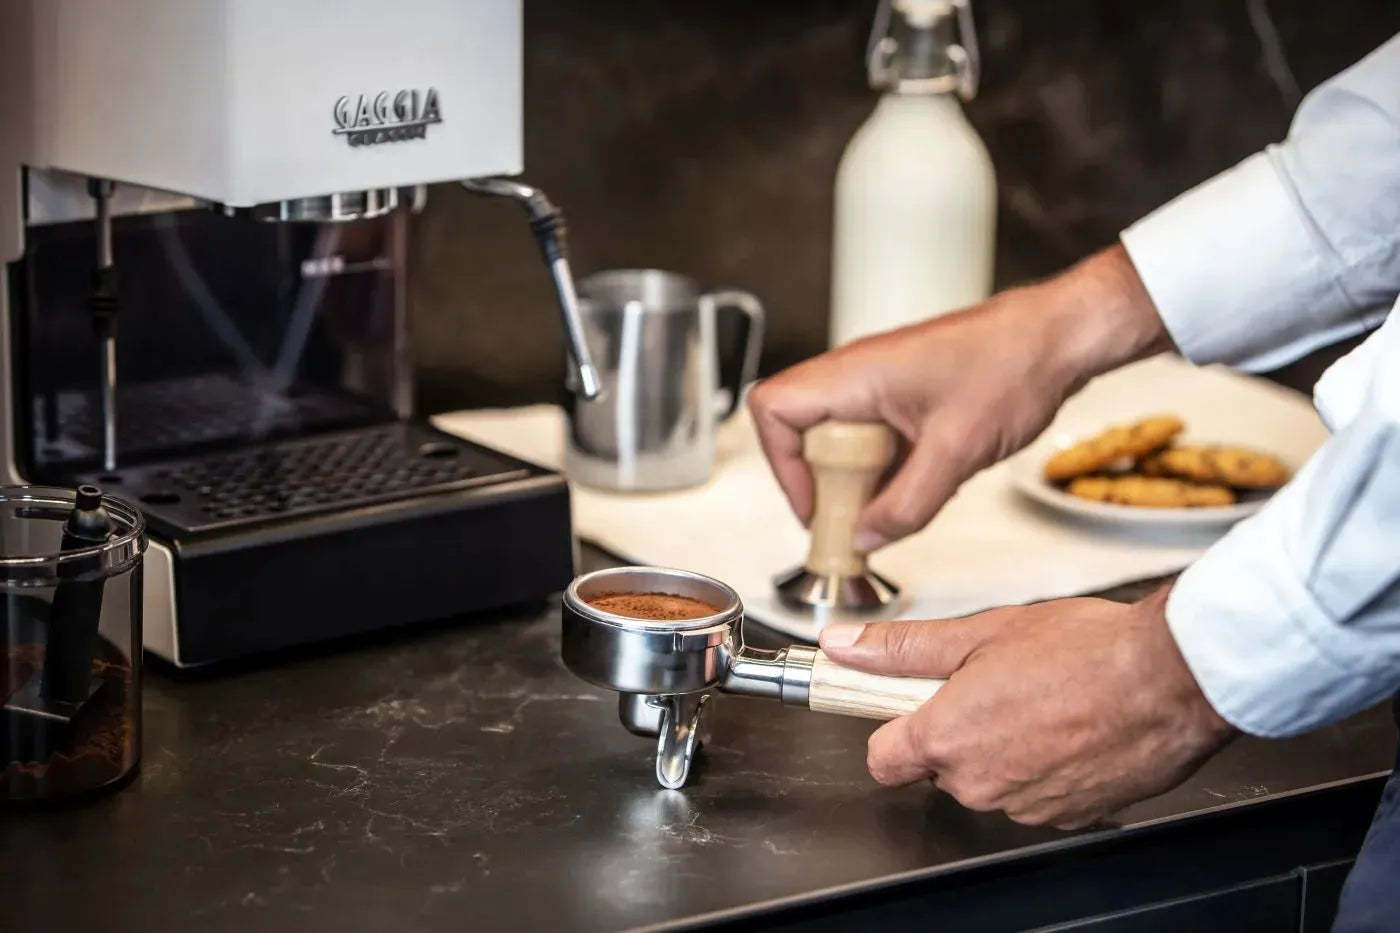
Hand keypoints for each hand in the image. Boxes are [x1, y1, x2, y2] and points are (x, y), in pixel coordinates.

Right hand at [748, 245, 1169, 550]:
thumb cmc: (1013, 364)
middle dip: (821, 482)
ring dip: (855, 479)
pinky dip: (884, 470)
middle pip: (800, 431)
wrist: (1060, 337)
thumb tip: (867, 538)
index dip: (783, 465)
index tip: (816, 505)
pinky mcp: (906, 395)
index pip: (773, 410)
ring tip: (886, 508)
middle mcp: (859, 374)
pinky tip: (918, 488)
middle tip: (851, 517)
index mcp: (854, 374)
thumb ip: (905, 505)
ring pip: (838, 438)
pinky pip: (873, 438)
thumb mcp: (955, 454)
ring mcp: (881, 384)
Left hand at [818, 588, 1235, 828]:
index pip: (883, 759)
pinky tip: (1072, 724)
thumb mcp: (980, 632)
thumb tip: (845, 647)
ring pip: (992, 778)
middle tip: (995, 683)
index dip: (893, 728)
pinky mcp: (1071, 816)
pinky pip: (1038, 792)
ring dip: (1006, 746)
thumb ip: (903, 648)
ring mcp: (1028, 806)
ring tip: (1043, 698)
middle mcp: (981, 783)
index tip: (907, 705)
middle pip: (942, 765)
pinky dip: (1047, 764)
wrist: (1173, 679)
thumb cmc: (1087, 652)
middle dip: (958, 728)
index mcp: (947, 738)